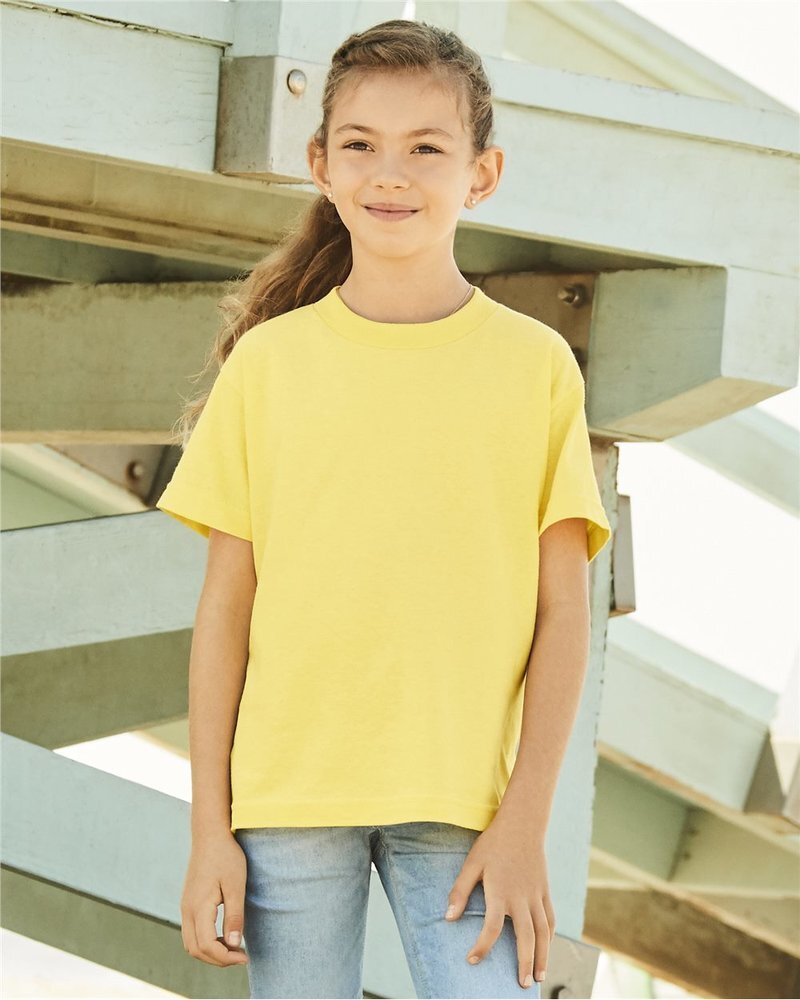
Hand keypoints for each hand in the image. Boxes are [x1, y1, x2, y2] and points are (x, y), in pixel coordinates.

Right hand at [180, 831, 248, 966]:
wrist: (209, 835)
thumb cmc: (226, 857)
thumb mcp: (236, 885)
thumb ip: (234, 916)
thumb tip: (234, 945)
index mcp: (198, 907)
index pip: (207, 945)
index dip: (226, 957)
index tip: (245, 956)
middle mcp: (187, 910)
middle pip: (195, 950)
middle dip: (217, 959)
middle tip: (240, 957)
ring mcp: (185, 906)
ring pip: (191, 943)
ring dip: (210, 952)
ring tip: (233, 948)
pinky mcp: (188, 902)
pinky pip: (191, 932)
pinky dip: (205, 942)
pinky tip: (224, 936)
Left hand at [444, 817, 554, 988]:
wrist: (522, 824)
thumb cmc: (493, 844)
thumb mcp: (472, 863)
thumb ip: (460, 891)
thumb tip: (448, 918)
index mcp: (501, 892)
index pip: (492, 928)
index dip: (482, 947)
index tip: (472, 960)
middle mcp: (521, 898)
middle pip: (526, 938)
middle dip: (523, 963)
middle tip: (521, 985)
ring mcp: (536, 895)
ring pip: (543, 932)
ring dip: (542, 956)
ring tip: (538, 977)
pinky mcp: (545, 891)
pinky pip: (550, 918)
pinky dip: (550, 936)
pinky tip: (546, 949)